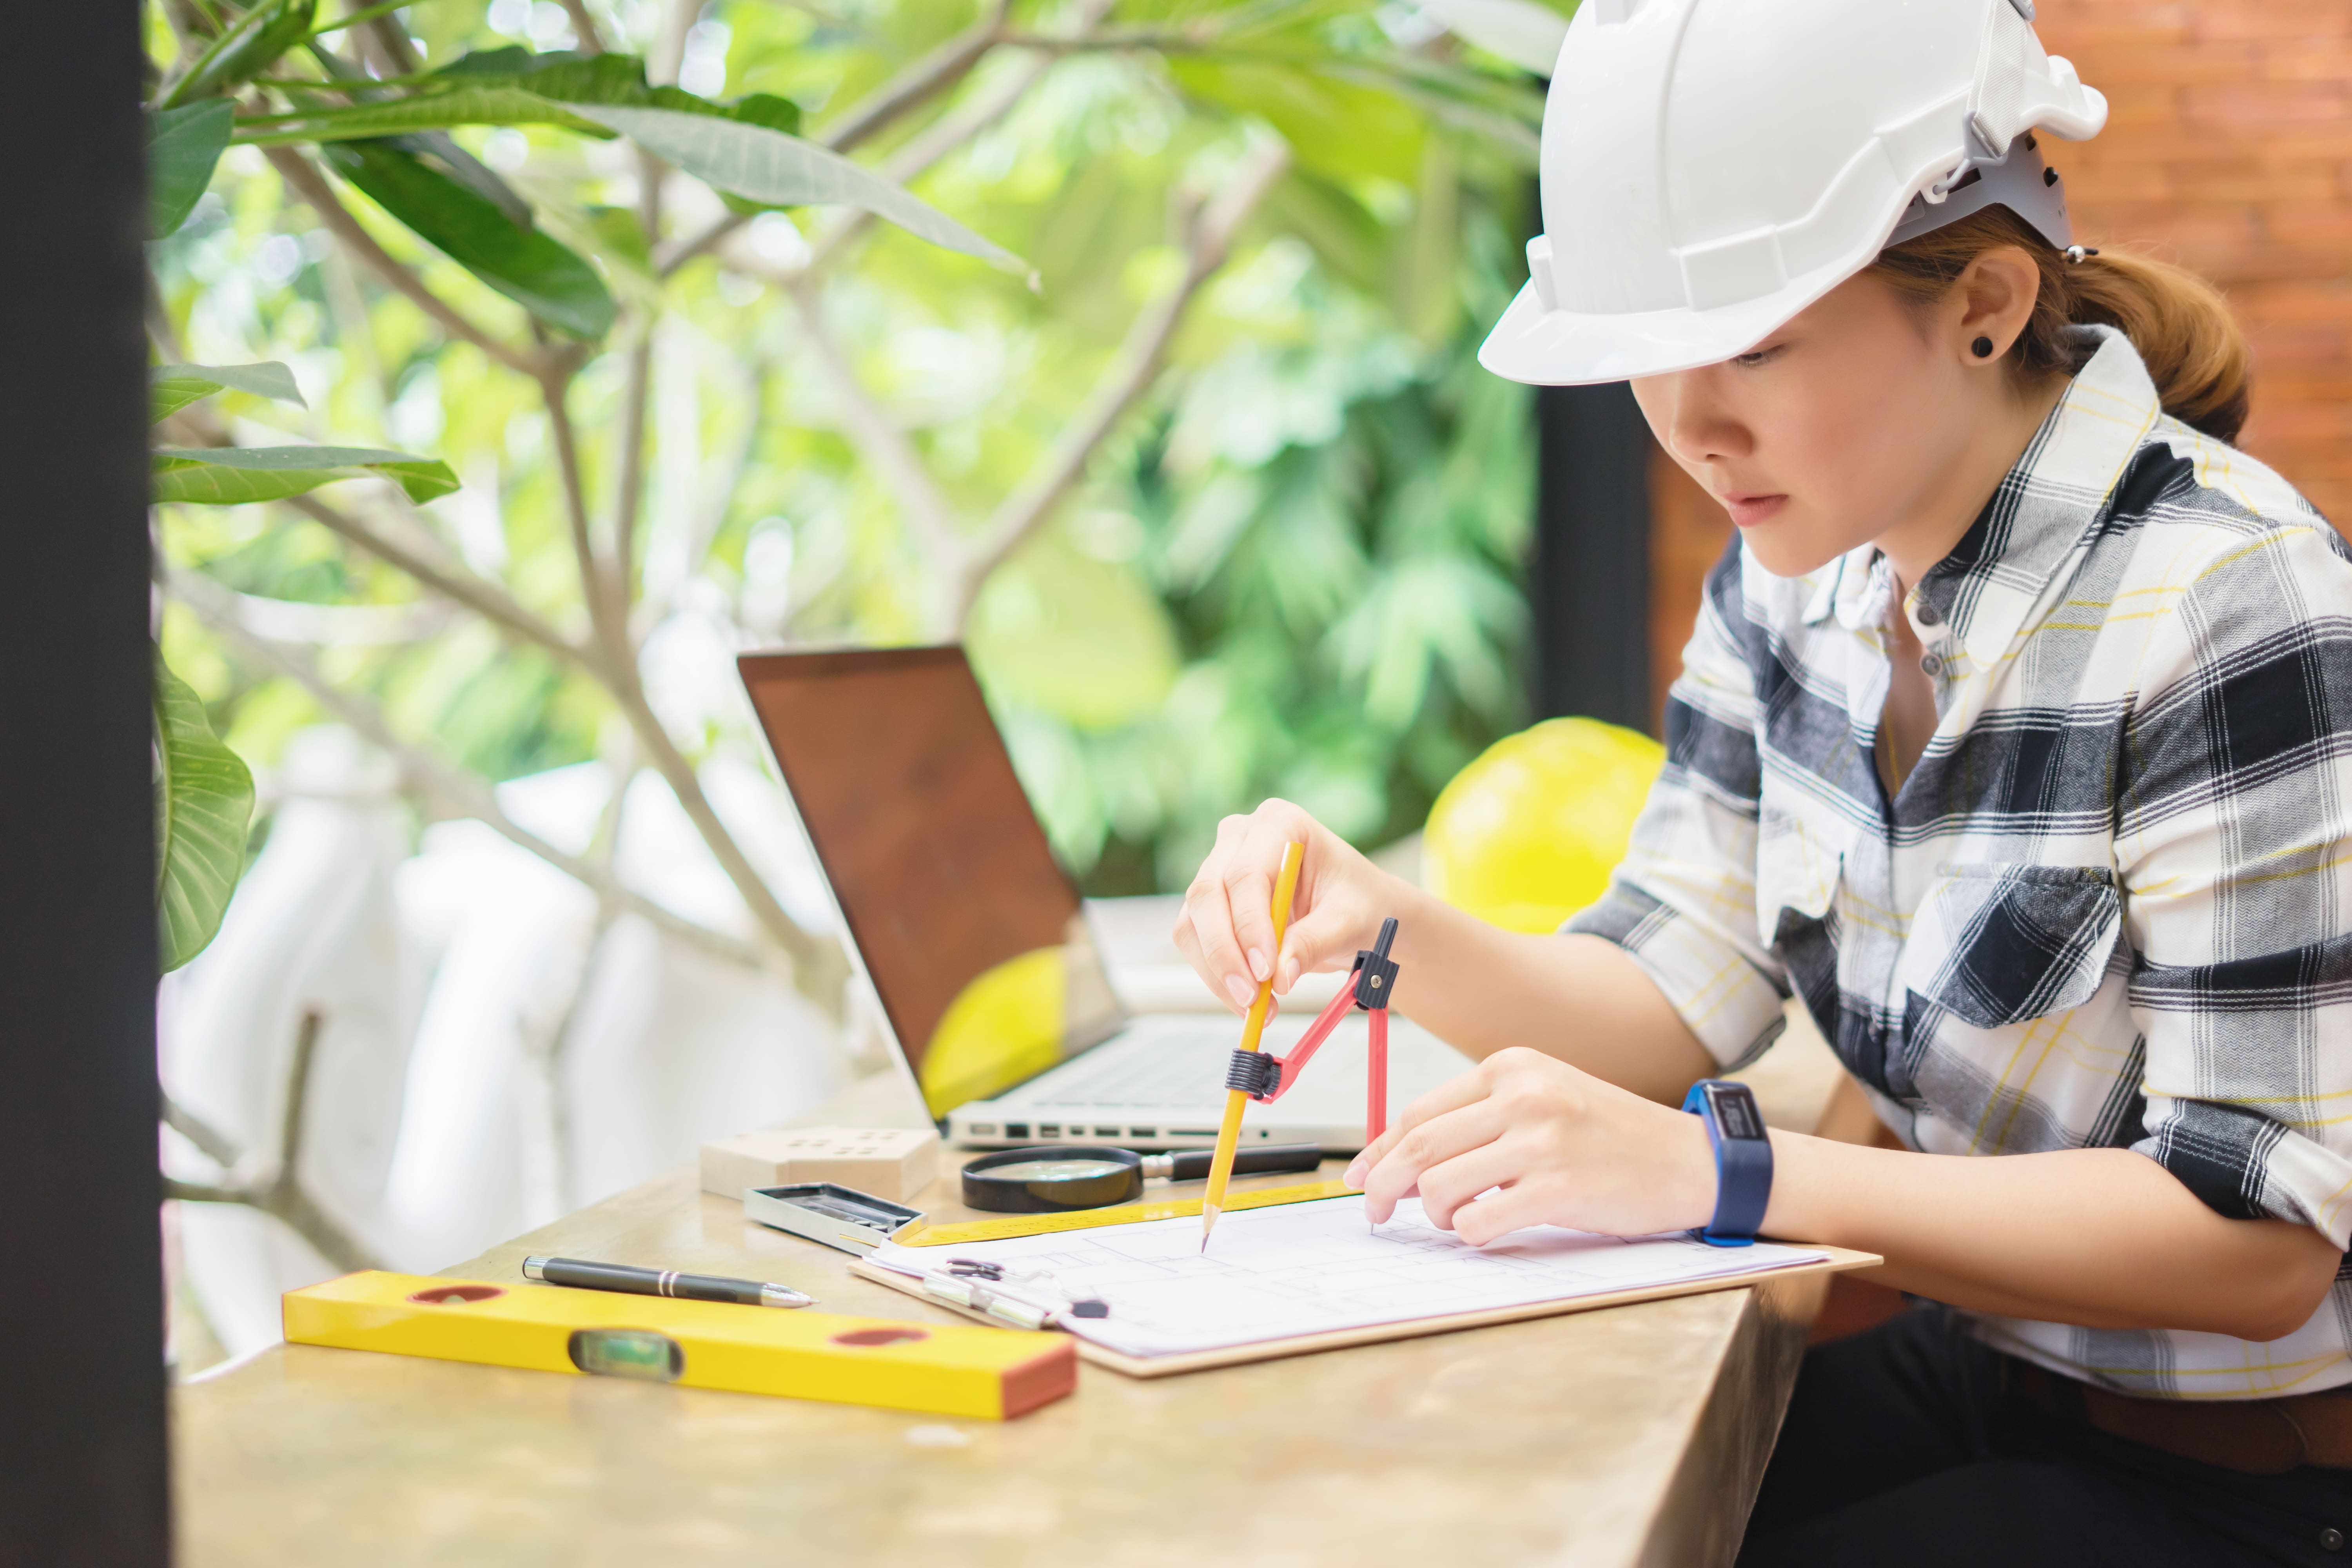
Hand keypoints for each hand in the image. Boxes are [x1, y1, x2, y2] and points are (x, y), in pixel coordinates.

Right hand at [1171, 798, 1409, 1014]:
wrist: (1358, 911)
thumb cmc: (1360, 904)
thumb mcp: (1349, 922)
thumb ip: (1314, 943)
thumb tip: (1278, 979)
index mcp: (1280, 823)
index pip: (1247, 873)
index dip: (1250, 925)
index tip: (1266, 971)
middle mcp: (1240, 837)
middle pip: (1209, 894)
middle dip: (1226, 953)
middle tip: (1252, 999)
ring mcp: (1218, 867)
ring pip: (1193, 922)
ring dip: (1217, 972)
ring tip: (1256, 1009)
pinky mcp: (1210, 903)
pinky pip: (1195, 942)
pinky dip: (1216, 977)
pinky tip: (1247, 1001)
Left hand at [1341, 1048, 1720, 1244]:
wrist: (1690, 1160)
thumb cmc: (1610, 1137)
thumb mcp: (1543, 1101)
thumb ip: (1479, 1122)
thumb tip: (1403, 1164)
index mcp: (1512, 1068)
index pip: (1419, 1110)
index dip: (1378, 1149)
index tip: (1359, 1175)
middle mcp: (1524, 1096)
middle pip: (1419, 1144)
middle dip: (1382, 1183)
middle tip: (1372, 1210)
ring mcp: (1542, 1141)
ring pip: (1441, 1185)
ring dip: (1433, 1214)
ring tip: (1454, 1219)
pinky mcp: (1560, 1188)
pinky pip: (1480, 1221)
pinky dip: (1470, 1235)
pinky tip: (1487, 1230)